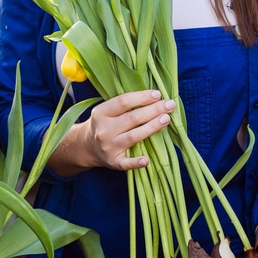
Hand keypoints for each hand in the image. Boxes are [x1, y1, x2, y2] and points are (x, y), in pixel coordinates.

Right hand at [49, 90, 175, 175]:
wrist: (87, 146)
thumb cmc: (104, 124)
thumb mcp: (107, 111)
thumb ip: (125, 104)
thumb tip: (154, 96)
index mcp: (101, 113)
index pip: (124, 102)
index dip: (142, 97)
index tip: (158, 94)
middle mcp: (104, 130)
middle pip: (132, 118)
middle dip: (154, 110)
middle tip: (170, 105)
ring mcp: (108, 147)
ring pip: (134, 136)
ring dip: (152, 127)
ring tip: (167, 119)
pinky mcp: (113, 162)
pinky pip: (126, 163)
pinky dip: (136, 162)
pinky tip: (146, 160)